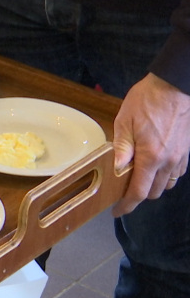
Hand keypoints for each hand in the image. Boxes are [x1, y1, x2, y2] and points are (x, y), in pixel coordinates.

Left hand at [112, 73, 189, 215]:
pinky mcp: (187, 150)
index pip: (139, 191)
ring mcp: (180, 156)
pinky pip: (176, 173)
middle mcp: (169, 161)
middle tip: (123, 189)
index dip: (128, 205)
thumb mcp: (124, 122)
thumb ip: (121, 148)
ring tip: (138, 177)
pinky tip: (154, 166)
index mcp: (151, 156)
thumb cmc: (147, 101)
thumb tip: (116, 170)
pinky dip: (165, 176)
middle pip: (154, 192)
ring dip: (152, 186)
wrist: (174, 86)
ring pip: (167, 184)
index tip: (118, 211)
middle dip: (138, 195)